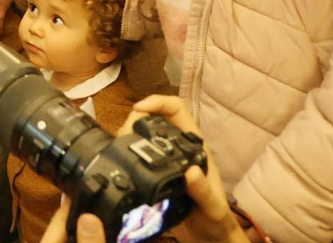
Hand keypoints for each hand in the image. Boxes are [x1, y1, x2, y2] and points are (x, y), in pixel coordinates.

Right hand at [41, 94, 249, 242]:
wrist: (208, 237)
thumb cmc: (215, 219)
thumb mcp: (211, 207)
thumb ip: (202, 191)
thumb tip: (190, 172)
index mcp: (194, 147)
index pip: (176, 109)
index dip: (158, 102)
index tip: (139, 109)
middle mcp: (177, 149)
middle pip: (153, 118)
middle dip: (135, 119)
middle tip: (122, 133)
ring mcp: (164, 161)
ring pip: (142, 134)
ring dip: (127, 134)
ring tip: (116, 146)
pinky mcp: (153, 174)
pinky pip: (136, 154)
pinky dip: (125, 152)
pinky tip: (117, 160)